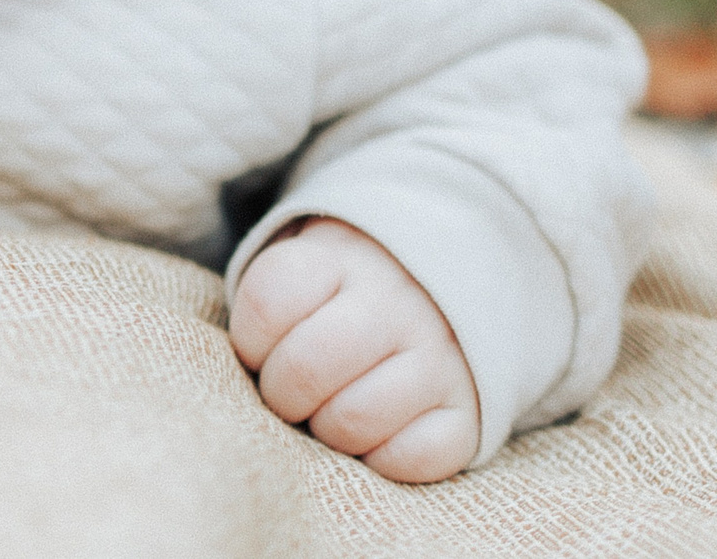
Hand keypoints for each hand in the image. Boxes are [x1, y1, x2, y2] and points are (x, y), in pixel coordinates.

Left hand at [228, 217, 480, 482]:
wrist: (442, 288)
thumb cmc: (343, 292)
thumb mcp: (304, 267)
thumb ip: (268, 303)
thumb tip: (247, 372)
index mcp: (340, 257)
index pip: (268, 302)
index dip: (250, 342)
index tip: (263, 348)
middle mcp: (395, 300)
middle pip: (305, 368)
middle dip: (282, 394)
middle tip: (293, 393)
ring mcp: (439, 354)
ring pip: (354, 419)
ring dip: (329, 430)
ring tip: (334, 410)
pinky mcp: (469, 410)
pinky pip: (414, 458)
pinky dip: (384, 460)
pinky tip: (378, 434)